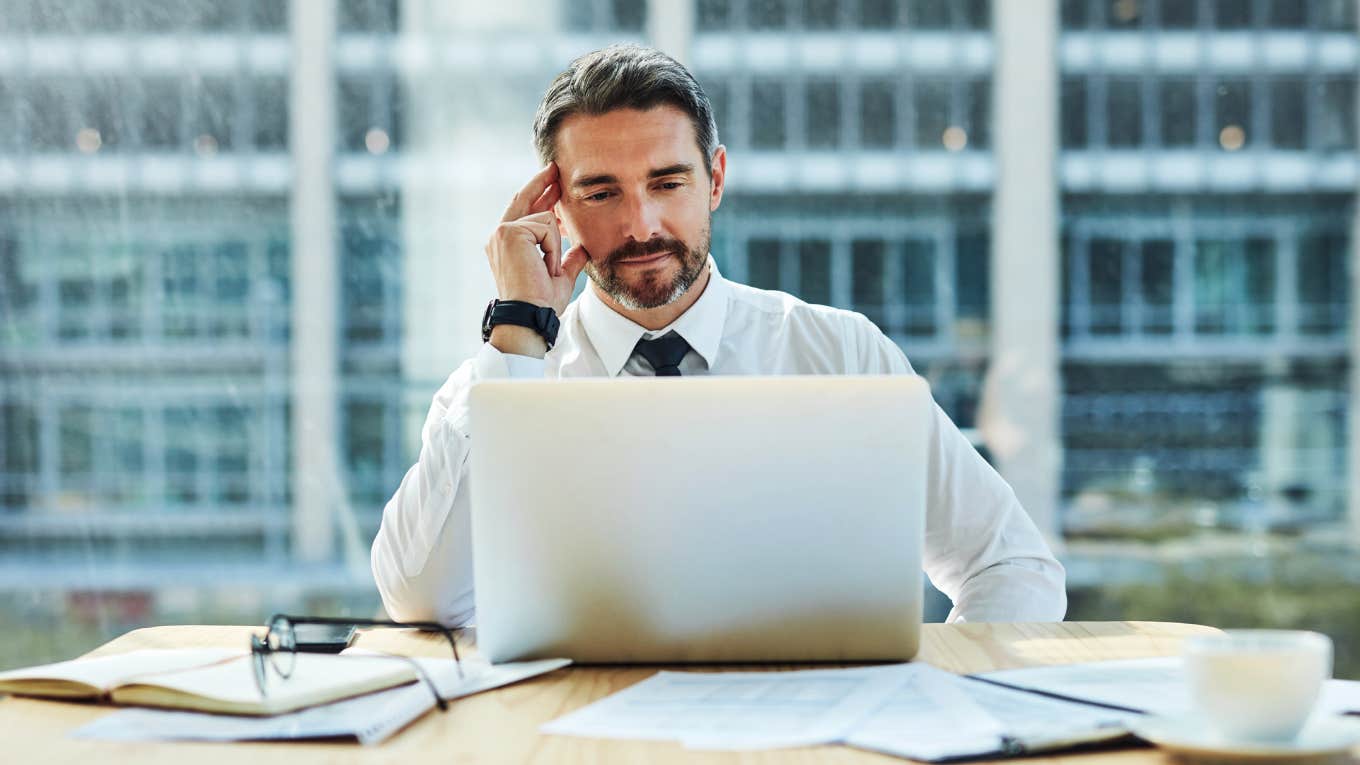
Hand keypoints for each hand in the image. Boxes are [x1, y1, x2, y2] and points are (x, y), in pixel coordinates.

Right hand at [485, 163, 589, 318]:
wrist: (529, 316)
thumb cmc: (540, 303)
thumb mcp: (559, 277)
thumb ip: (567, 259)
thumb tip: (581, 248)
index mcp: (506, 245)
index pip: (524, 211)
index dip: (540, 195)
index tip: (552, 182)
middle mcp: (498, 235)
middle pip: (524, 198)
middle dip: (542, 182)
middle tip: (555, 167)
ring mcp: (502, 231)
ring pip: (545, 218)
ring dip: (554, 246)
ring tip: (547, 271)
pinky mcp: (509, 232)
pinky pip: (547, 227)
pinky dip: (553, 249)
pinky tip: (545, 267)